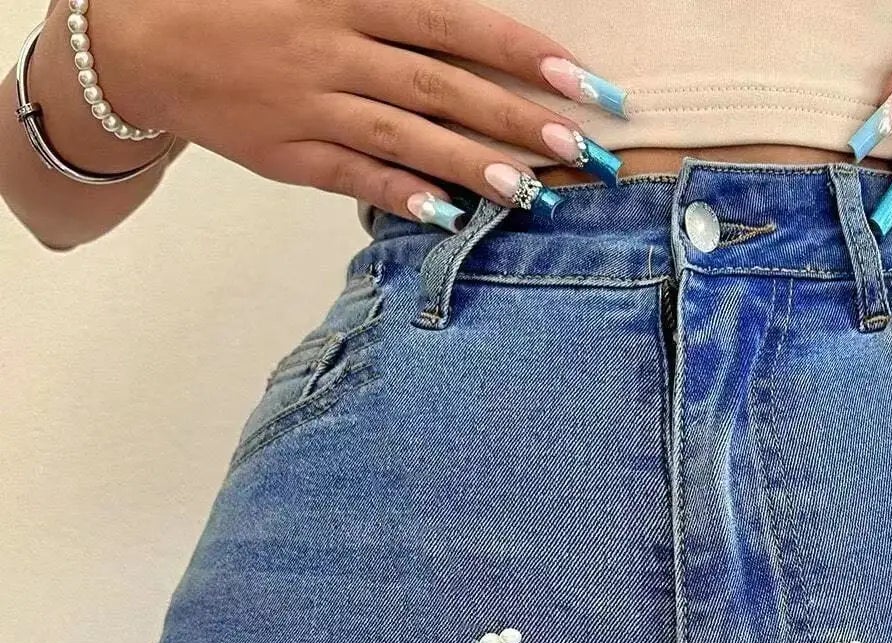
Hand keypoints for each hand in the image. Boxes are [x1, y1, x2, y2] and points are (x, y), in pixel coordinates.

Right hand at [74, 0, 626, 223]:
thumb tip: (471, 26)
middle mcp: (338, 47)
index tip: (584, 78)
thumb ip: (399, 5)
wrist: (149, 40)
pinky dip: (401, 195)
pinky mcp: (290, 155)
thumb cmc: (254, 4)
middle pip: (445, 86)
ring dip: (473, 168)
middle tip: (585, 148)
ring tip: (533, 193)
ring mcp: (313, 105)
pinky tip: (448, 216)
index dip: (524, 52)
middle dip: (521, 118)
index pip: (457, 22)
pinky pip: (355, 177)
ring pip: (408, 137)